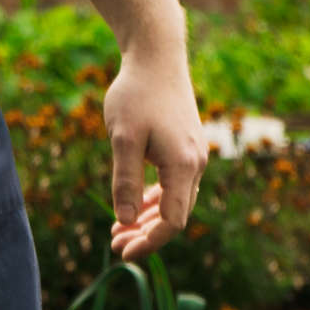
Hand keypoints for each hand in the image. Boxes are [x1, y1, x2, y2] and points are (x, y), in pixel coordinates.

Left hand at [103, 41, 208, 260]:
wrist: (157, 57)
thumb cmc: (136, 94)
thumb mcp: (122, 138)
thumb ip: (124, 180)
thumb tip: (125, 221)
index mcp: (182, 165)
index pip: (172, 221)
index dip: (149, 242)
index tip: (123, 252)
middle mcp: (195, 164)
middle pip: (175, 215)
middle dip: (146, 235)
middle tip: (114, 245)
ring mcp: (193, 156)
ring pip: (174, 201)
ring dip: (148, 218)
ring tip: (118, 231)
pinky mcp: (186, 147)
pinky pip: (174, 184)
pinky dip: (154, 199)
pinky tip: (135, 207)